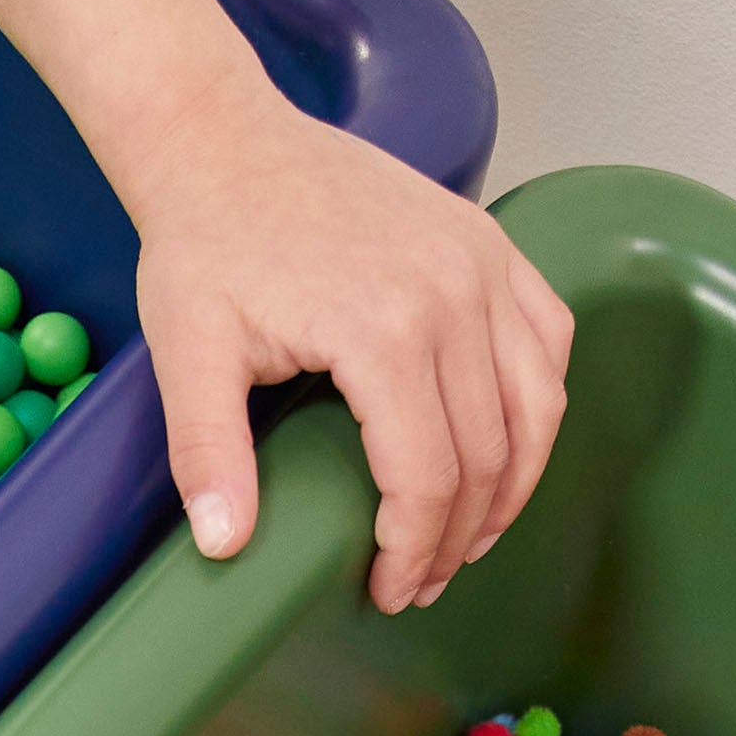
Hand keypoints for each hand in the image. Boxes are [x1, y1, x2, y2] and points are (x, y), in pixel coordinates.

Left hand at [127, 71, 571, 615]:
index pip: (428, 477)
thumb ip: (208, 453)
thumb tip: (223, 544)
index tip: (387, 590)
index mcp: (385, 331)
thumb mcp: (188, 355)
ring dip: (512, 483)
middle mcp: (454, 294)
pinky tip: (505, 448)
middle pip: (489, 452)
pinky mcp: (491, 244)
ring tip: (469, 536)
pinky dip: (538, 405)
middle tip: (420, 581)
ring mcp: (482, 263)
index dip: (413, 549)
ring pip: (537, 403)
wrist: (228, 144)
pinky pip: (547, 339)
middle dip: (458, 535)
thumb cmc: (208, 245)